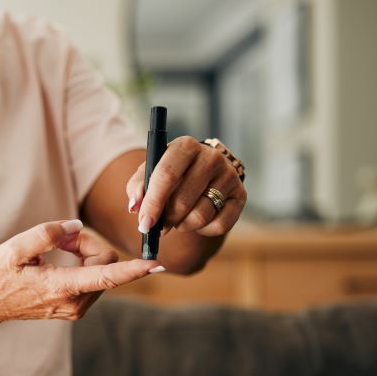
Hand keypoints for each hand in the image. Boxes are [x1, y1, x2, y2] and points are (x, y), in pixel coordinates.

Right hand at [0, 220, 160, 328]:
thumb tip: (76, 227)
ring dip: (83, 253)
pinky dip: (80, 263)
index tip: (156, 264)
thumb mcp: (16, 249)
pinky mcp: (73, 307)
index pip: (107, 276)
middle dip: (88, 244)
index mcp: (62, 288)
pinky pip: (90, 278)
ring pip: (99, 271)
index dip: (134, 269)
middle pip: (104, 264)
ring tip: (54, 249)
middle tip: (59, 238)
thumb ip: (48, 234)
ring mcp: (74, 308)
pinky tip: (57, 259)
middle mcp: (74, 303)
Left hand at [126, 136, 246, 236]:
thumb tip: (136, 206)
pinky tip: (197, 220)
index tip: (144, 224)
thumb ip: (138, 188)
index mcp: (185, 146)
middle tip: (159, 226)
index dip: (153, 203)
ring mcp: (229, 176)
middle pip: (183, 200)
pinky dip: (203, 230)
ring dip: (183, 225)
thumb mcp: (149, 173)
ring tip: (178, 219)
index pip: (167, 175)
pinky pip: (220, 225)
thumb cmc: (170, 174)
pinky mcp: (240, 195)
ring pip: (200, 216)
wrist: (202, 172)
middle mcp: (211, 157)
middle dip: (166, 219)